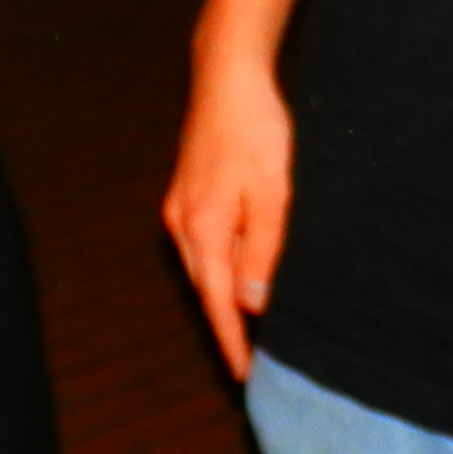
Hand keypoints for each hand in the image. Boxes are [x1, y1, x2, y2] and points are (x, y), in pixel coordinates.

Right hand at [163, 55, 292, 382]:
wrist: (227, 77)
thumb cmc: (255, 132)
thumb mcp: (271, 195)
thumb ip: (261, 252)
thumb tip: (251, 305)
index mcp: (202, 228)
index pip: (217, 301)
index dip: (231, 340)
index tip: (243, 376)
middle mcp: (182, 222)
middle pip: (203, 288)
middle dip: (224, 324)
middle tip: (250, 360)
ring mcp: (180, 206)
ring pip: (202, 266)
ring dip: (221, 296)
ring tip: (247, 325)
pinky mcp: (187, 192)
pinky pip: (202, 244)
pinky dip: (218, 267)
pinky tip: (237, 271)